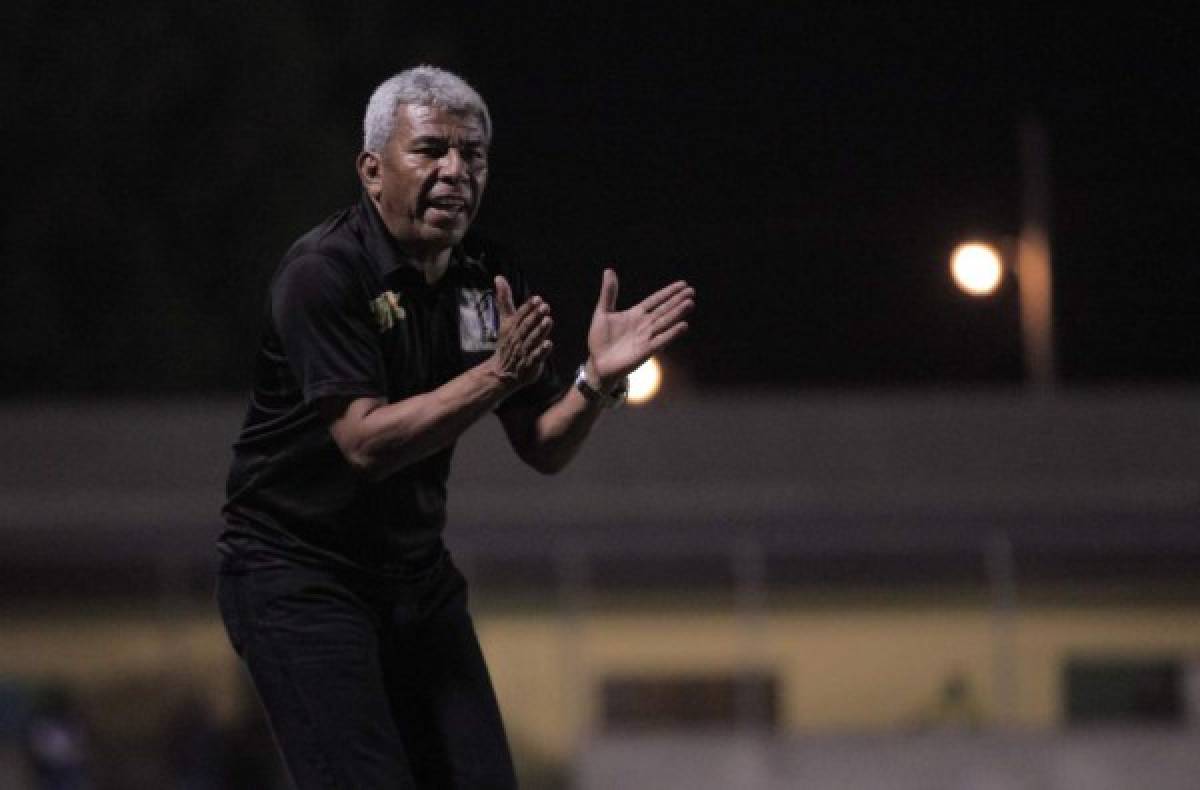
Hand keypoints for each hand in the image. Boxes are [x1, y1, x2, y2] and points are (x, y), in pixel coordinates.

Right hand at [487, 276, 553, 388]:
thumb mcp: (505, 320)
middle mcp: (517, 339)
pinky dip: (542, 351)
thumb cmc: (508, 343)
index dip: (528, 307)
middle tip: (545, 307)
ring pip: (532, 340)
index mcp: (511, 327)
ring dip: (540, 331)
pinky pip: (535, 357)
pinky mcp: (530, 364)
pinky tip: (549, 344)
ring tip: (549, 320)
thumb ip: (505, 300)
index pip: (519, 316)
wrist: (502, 371)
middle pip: (526, 327)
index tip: (537, 299)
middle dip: (535, 317)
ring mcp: (523, 352)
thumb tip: (499, 277)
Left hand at [587, 269, 694, 388]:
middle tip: (691, 291)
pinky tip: (683, 325)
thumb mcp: (602, 312)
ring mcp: (646, 337)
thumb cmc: (600, 339)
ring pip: (665, 323)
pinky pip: (661, 340)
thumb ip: (609, 293)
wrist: (598, 363)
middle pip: (664, 310)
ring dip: (677, 313)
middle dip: (677, 300)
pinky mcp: (645, 351)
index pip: (655, 300)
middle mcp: (644, 325)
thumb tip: (609, 270)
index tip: (682, 284)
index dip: (668, 292)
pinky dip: (671, 333)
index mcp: (636, 314)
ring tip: (690, 303)